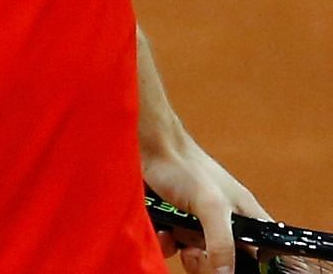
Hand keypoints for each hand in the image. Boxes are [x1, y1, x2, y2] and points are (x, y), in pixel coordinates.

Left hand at [145, 138, 268, 273]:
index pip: (260, 251)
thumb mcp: (210, 206)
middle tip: (195, 251)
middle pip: (226, 260)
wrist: (147, 147)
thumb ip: (221, 242)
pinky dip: (166, 243)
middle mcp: (225, 221)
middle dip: (208, 261)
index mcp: (245, 216)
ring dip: (184, 252)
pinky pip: (174, 246)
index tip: (231, 265)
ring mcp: (199, 222)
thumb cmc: (185, 167)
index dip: (249, 263)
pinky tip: (161, 232)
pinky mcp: (174, 221)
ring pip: (198, 256)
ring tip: (176, 236)